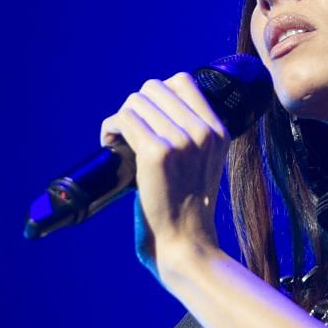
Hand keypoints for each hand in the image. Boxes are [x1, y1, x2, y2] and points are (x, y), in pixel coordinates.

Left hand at [99, 73, 229, 280]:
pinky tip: (109, 145)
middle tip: (129, 135)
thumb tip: (157, 113)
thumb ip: (192, 139)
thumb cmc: (187, 214)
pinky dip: (110, 128)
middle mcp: (203, 131)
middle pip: (155, 88)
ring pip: (137, 101)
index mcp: (218, 131)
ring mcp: (181, 140)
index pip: (183, 82)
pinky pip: (124, 119)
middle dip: (136, 107)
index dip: (157, 95)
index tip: (147, 120)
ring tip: (119, 142)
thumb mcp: (203, 167)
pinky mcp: (157, 153)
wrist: (187, 246)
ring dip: (121, 118)